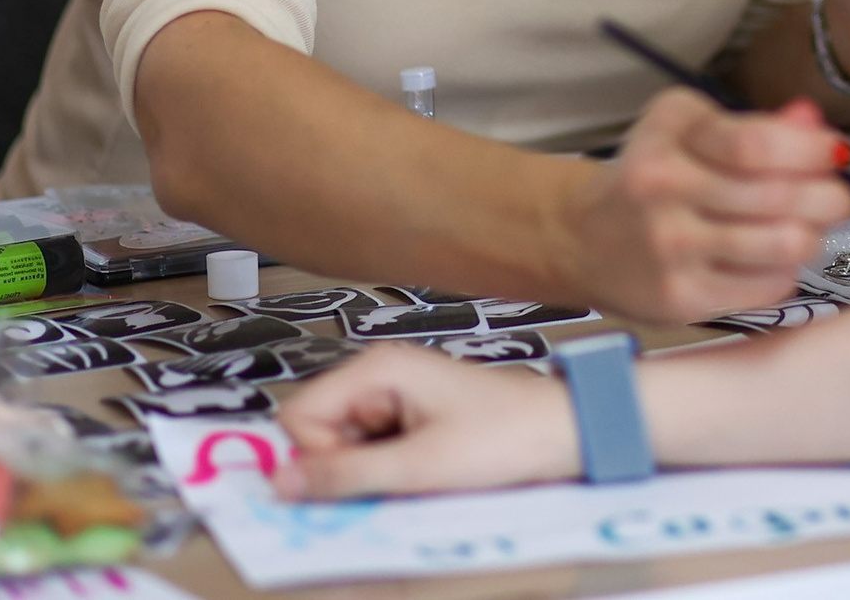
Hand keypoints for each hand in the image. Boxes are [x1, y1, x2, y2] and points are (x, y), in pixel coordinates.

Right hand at [279, 342, 571, 498]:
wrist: (566, 434)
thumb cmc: (507, 436)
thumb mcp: (419, 467)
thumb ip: (346, 475)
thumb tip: (282, 481)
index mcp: (377, 368)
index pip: (298, 415)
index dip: (319, 457)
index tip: (359, 477)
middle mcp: (382, 374)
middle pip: (319, 432)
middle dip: (347, 467)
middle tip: (397, 477)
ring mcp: (397, 395)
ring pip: (346, 447)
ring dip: (372, 472)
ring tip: (420, 473)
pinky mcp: (413, 417)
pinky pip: (375, 451)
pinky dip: (391, 471)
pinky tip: (426, 472)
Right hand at [559, 87, 849, 323]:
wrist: (579, 238)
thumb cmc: (650, 176)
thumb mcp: (689, 129)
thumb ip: (755, 125)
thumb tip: (814, 124)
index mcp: (669, 135)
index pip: (756, 145)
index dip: (810, 149)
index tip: (833, 152)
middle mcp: (664, 188)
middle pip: (777, 198)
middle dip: (827, 196)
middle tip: (835, 196)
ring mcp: (670, 248)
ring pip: (782, 244)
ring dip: (813, 234)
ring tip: (807, 226)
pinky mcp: (681, 297)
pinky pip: (768, 285)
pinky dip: (786, 268)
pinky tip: (772, 256)